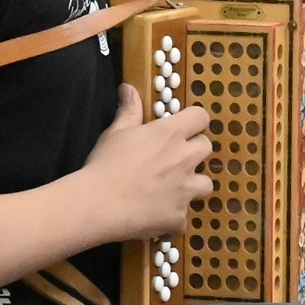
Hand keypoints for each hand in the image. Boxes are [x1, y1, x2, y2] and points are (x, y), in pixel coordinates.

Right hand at [81, 84, 212, 239]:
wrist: (98, 204)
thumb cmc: (106, 163)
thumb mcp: (116, 132)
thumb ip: (130, 110)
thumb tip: (129, 88)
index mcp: (171, 134)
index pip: (201, 117)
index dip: (194, 121)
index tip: (184, 127)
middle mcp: (185, 159)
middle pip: (206, 147)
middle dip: (193, 151)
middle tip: (173, 159)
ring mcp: (186, 190)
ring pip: (206, 184)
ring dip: (193, 185)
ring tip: (172, 189)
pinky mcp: (179, 216)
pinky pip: (184, 216)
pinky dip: (173, 215)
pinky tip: (156, 215)